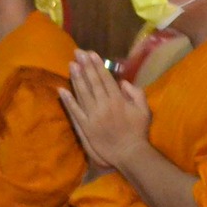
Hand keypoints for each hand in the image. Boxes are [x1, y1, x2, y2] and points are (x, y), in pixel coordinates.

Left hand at [58, 50, 151, 170]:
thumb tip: (122, 82)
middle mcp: (104, 105)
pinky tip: (62, 89)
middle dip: (85, 66)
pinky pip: (75, 111)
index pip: (105, 78)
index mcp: (118, 100)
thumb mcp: (144, 110)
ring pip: (82, 94)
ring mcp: (93, 116)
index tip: (91, 54)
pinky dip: (68, 100)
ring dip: (76, 78)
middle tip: (77, 53)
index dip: (97, 65)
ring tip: (71, 64)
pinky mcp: (85, 127)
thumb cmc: (138, 131)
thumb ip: (136, 93)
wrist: (129, 153)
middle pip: (92, 82)